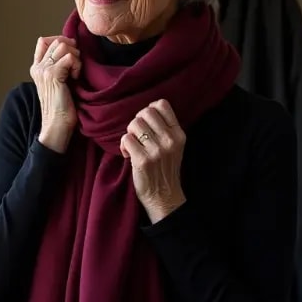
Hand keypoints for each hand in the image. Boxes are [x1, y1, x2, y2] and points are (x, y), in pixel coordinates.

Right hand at [30, 35, 81, 152]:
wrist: (57, 124)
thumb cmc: (62, 105)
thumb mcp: (60, 81)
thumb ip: (60, 65)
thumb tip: (72, 47)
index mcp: (37, 67)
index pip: (44, 40)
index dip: (61, 42)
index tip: (71, 56)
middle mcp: (38, 67)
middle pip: (57, 41)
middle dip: (72, 49)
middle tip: (76, 67)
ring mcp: (43, 70)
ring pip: (63, 46)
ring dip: (75, 57)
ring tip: (76, 72)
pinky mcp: (52, 75)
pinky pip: (69, 57)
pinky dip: (77, 65)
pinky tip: (76, 77)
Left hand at [120, 99, 186, 223]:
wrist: (164, 197)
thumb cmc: (165, 169)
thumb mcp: (174, 146)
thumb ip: (165, 128)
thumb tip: (145, 111)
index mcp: (178, 134)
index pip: (162, 104)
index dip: (149, 109)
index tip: (146, 123)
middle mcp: (169, 140)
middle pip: (145, 112)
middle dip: (136, 122)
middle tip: (137, 136)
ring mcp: (156, 150)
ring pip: (134, 124)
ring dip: (129, 134)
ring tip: (133, 146)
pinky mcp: (143, 160)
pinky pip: (126, 139)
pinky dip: (123, 145)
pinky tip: (128, 155)